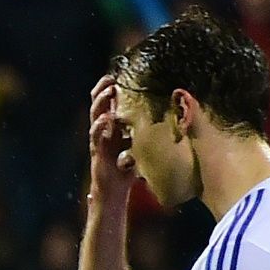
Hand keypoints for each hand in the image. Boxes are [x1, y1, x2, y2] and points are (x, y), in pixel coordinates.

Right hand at [89, 75, 137, 205]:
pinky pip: (97, 138)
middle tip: (110, 79)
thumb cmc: (128, 170)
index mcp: (113, 129)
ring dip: (101, 104)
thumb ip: (146, 133)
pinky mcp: (97, 155)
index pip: (110, 104)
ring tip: (109, 92)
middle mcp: (103, 133)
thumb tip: (173, 117)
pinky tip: (106, 119)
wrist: (114, 194)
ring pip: (96, 118)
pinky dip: (100, 127)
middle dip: (103, 91)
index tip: (119, 74)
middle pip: (99, 107)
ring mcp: (98, 143)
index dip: (112, 89)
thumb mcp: (140, 147)